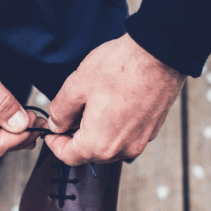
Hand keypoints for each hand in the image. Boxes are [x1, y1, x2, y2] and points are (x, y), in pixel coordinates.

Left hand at [44, 33, 185, 164]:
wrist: (159, 54)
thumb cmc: (120, 68)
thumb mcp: (76, 86)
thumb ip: (60, 111)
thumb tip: (57, 124)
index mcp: (100, 144)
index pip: (68, 156)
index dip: (55, 143)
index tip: (51, 131)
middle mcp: (123, 149)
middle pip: (90, 152)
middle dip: (76, 135)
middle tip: (72, 111)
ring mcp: (140, 140)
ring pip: (109, 144)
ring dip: (97, 130)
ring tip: (95, 102)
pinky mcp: (152, 129)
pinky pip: (127, 134)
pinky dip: (116, 124)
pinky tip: (114, 101)